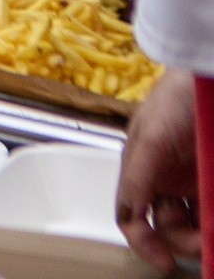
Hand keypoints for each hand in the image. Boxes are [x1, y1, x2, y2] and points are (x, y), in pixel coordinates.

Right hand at [119, 72, 200, 272]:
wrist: (212, 75)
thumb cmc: (177, 97)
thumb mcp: (151, 136)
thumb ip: (137, 177)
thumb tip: (130, 219)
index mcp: (143, 170)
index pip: (134, 215)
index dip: (144, 242)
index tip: (164, 263)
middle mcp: (170, 180)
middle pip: (170, 226)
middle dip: (183, 242)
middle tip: (204, 247)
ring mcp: (199, 182)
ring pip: (198, 222)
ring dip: (202, 235)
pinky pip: (212, 210)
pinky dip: (213, 222)